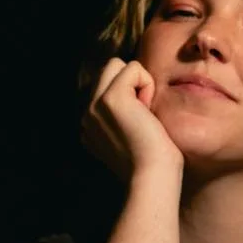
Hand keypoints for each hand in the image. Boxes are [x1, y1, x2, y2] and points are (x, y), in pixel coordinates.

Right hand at [80, 58, 183, 182]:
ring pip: (117, 64)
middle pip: (108, 69)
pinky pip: (133, 68)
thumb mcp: (134, 136)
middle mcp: (87, 114)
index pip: (106, 85)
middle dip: (132, 84)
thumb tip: (140, 98)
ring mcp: (95, 105)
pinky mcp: (110, 98)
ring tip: (144, 114)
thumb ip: (127, 117)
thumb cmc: (154, 162)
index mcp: (90, 125)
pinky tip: (147, 112)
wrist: (153, 177)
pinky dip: (148, 85)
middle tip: (143, 116)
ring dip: (139, 83)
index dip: (131, 95)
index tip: (139, 126)